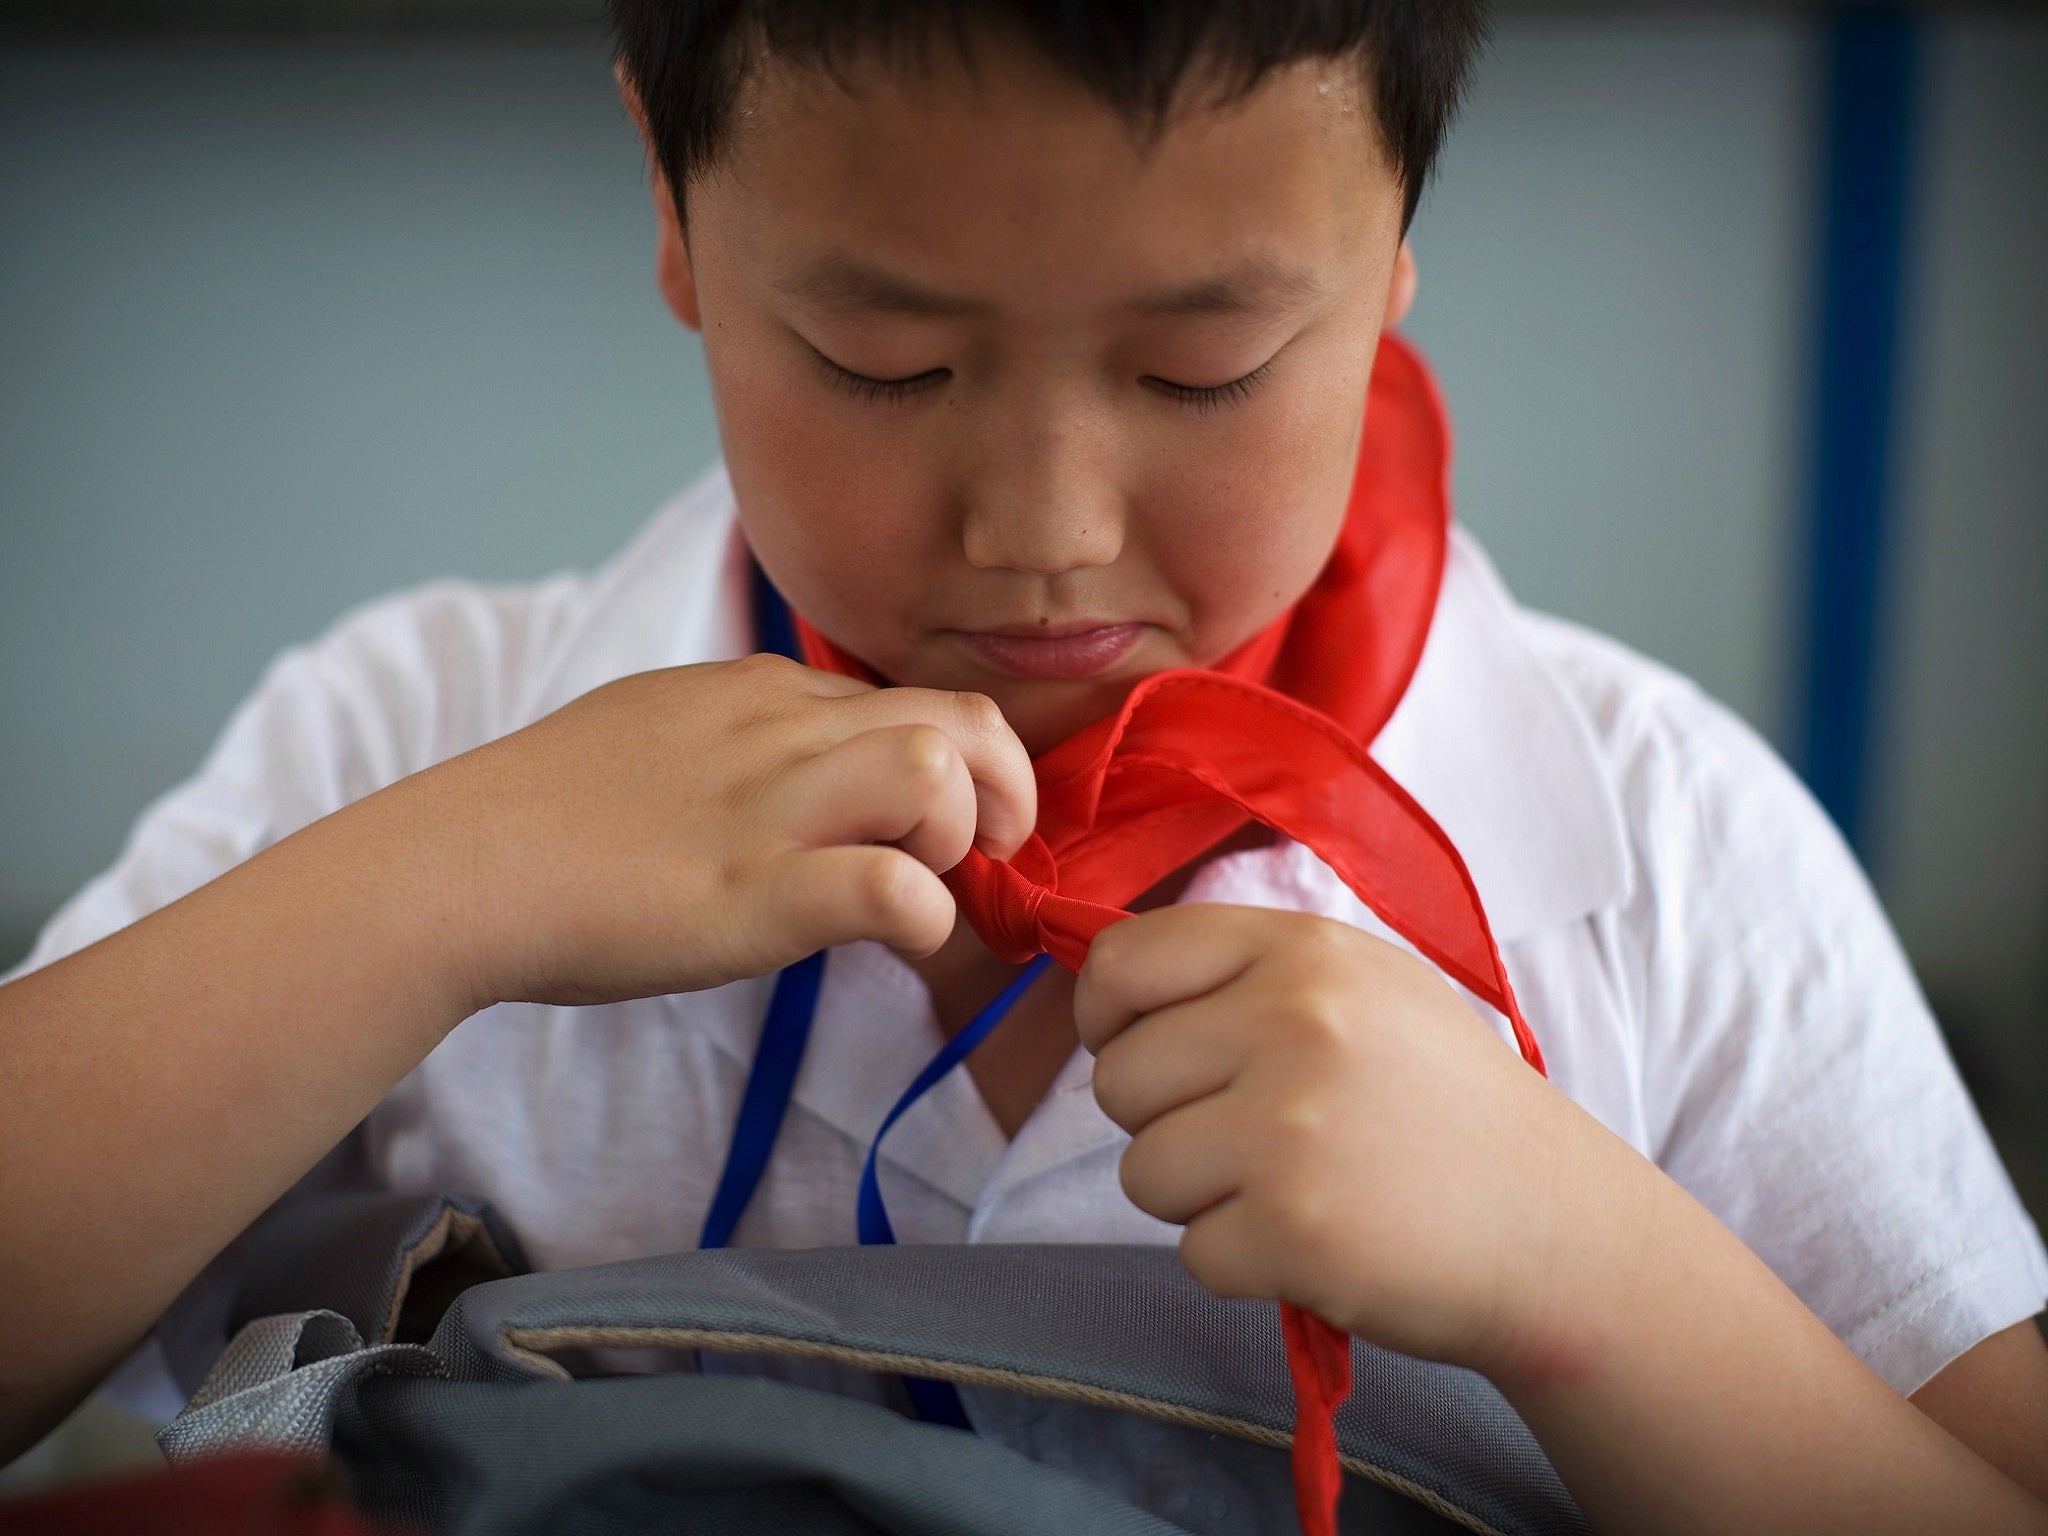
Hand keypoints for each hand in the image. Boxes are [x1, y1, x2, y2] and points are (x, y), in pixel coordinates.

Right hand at [419, 653, 1036, 1008]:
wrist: (458, 862)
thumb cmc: (547, 813)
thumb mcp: (664, 735)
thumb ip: (745, 746)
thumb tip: (806, 786)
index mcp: (762, 693)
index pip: (908, 701)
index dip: (955, 764)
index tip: (941, 826)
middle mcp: (782, 731)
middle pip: (956, 718)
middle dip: (1002, 788)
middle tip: (989, 854)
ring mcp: (771, 809)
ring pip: (934, 767)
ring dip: (962, 834)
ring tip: (929, 885)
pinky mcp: (753, 894)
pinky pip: (885, 886)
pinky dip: (920, 912)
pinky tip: (898, 936)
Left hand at [1075, 903, 1630, 1378]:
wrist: (1557, 1226)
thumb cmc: (1443, 1105)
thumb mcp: (1363, 989)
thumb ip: (1245, 974)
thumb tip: (1107, 988)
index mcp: (1302, 950)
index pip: (1123, 963)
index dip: (1108, 1016)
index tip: (1141, 1048)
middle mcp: (1292, 1022)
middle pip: (1118, 1079)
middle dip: (1163, 1120)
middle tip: (1251, 1138)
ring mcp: (1289, 1127)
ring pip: (1141, 1171)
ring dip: (1199, 1198)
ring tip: (1293, 1187)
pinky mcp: (1292, 1229)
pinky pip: (1192, 1252)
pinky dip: (1242, 1263)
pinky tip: (1318, 1241)